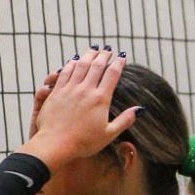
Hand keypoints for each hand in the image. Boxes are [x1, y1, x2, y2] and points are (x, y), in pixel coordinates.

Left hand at [23, 48, 137, 169]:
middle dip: (104, 55)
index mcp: (100, 99)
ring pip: (80, 65)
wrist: (55, 144)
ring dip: (88, 55)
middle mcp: (85, 90)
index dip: (118, 63)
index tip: (122, 56)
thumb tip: (139, 109)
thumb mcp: (109, 134)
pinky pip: (65, 72)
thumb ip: (125, 120)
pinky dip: (71, 63)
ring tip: (94, 50)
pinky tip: (75, 60)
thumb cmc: (83, 142)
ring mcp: (69, 89)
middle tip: (108, 50)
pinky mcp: (56, 92)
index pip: (112, 74)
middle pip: (96, 65)